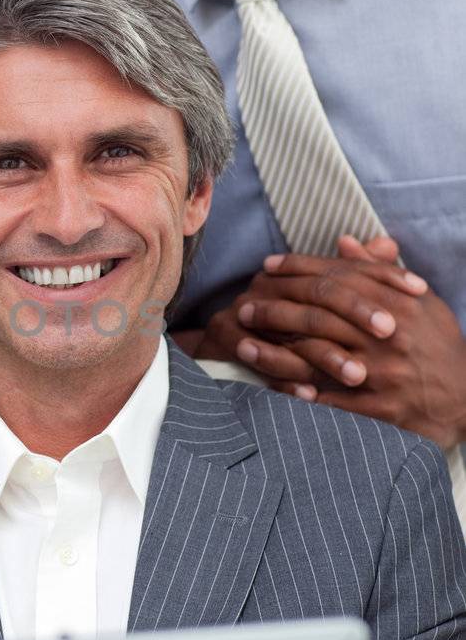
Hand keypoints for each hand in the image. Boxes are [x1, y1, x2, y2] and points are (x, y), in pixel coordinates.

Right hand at [195, 235, 420, 390]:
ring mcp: (245, 309)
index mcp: (296, 273)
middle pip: (320, 293)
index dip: (382, 275)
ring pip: (292, 330)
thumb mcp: (323, 304)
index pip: (345, 268)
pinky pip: (260, 358)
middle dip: (357, 314)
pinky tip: (312, 395)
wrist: (221, 347)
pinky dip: (285, 378)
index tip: (419, 290)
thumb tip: (389, 245)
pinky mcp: (226, 336)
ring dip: (325, 356)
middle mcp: (270, 284)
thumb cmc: (281, 329)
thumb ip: (357, 274)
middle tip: (391, 332)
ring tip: (358, 376)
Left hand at [200, 235, 465, 447]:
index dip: (298, 270)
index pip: (338, 279)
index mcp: (399, 304)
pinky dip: (299, 393)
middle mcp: (388, 335)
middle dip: (276, 309)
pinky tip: (269, 385)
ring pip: (317, 357)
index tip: (267, 267)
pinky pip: (330, 400)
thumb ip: (380, 272)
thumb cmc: (438, 345)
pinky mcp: (379, 408)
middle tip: (244, 307)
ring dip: (274, 352)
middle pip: (319, 315)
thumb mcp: (420, 301)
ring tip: (242, 345)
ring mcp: (382, 373)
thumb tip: (345, 243)